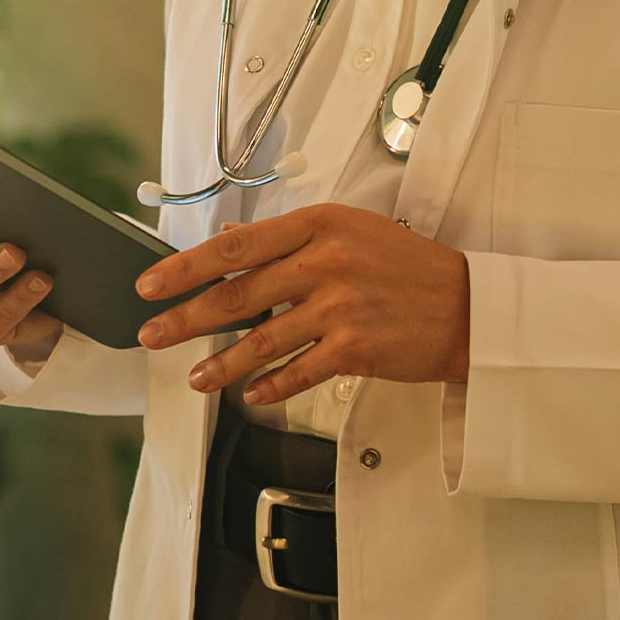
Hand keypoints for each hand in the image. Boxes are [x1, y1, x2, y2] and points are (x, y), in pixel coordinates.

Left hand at [134, 203, 469, 405]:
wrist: (468, 305)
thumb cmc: (409, 266)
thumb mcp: (350, 231)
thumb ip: (291, 240)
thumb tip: (231, 243)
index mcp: (320, 224)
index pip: (236, 245)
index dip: (185, 266)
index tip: (151, 283)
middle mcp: (326, 261)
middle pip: (237, 294)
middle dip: (185, 318)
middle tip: (150, 335)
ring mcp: (340, 307)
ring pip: (261, 341)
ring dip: (220, 363)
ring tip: (194, 377)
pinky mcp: (355, 349)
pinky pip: (296, 372)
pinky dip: (268, 386)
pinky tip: (250, 395)